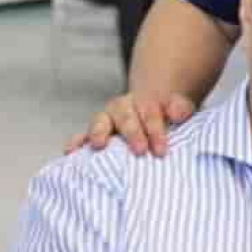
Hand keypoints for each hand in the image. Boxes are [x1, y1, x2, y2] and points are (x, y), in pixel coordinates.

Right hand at [64, 93, 195, 156]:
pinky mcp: (94, 133)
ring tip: (99, 145)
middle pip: (126, 117)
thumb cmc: (166, 117)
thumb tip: (177, 113)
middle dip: (132, 134)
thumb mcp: (178, 109)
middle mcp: (122, 107)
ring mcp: (106, 119)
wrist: (151, 112)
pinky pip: (83, 135)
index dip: (156, 131)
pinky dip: (76, 141)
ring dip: (99, 132)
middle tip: (140, 151)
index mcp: (144, 101)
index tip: (161, 151)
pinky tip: (71, 150)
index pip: (150, 113)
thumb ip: (180, 108)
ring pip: (100, 121)